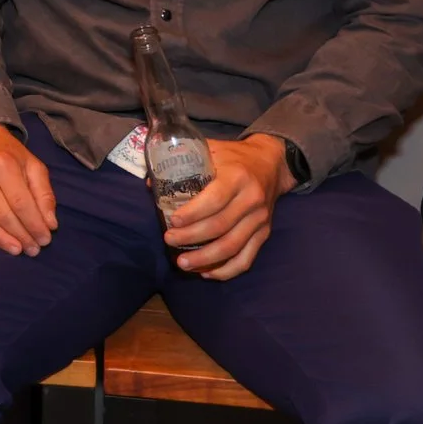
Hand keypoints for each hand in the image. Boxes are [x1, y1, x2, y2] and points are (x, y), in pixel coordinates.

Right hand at [0, 124, 57, 255]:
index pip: (21, 203)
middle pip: (2, 214)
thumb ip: (45, 194)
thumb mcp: (34, 166)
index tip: (45, 239)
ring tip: (15, 250)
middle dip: (21, 235)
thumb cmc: (9, 154)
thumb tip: (50, 224)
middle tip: (34, 249)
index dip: (34, 225)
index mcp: (3, 165)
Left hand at [164, 135, 294, 279]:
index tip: (173, 221)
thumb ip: (183, 163)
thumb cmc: (233, 157)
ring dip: (206, 259)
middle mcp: (251, 199)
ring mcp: (260, 219)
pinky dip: (227, 270)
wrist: (270, 163)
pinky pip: (247, 258)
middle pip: (220, 226)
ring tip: (182, 263)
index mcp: (237, 177)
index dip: (193, 214)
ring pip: (232, 246)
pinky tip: (207, 272)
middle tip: (169, 240)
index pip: (214, 200)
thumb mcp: (210, 150)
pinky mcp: (264, 234)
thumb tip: (152, 185)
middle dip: (191, 238)